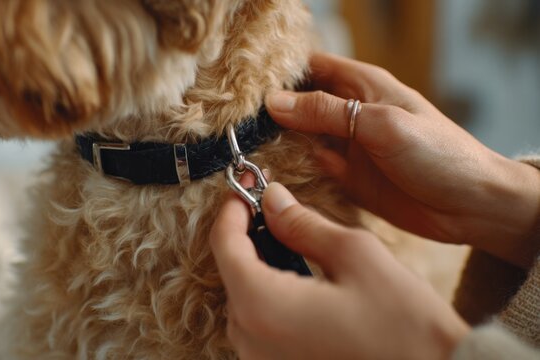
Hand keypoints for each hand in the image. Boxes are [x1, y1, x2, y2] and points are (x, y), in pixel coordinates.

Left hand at [210, 182, 468, 359]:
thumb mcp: (357, 256)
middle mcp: (250, 339)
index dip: (232, 208)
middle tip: (269, 206)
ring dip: (257, 265)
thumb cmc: (405, 326)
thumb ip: (305, 224)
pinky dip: (268, 295)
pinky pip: (258, 325)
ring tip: (284, 238)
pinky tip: (295, 279)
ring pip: (243, 299)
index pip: (224, 244)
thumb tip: (273, 200)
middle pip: (231, 271)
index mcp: (262, 305)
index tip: (245, 186)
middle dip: (246, 234)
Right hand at [265, 53, 539, 267]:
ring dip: (276, 140)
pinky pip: (311, 167)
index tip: (245, 89)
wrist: (471, 205)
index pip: (312, 68)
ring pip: (301, 135)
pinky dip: (291, 168)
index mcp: (362, 86)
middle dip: (270, 109)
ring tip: (240, 147)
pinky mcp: (347, 177)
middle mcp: (350, 113)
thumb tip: (275, 102)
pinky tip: (267, 171)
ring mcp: (347, 146)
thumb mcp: (380, 124)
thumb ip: (328, 112)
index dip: (281, 74)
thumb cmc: (438, 153)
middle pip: (300, 102)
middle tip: (233, 124)